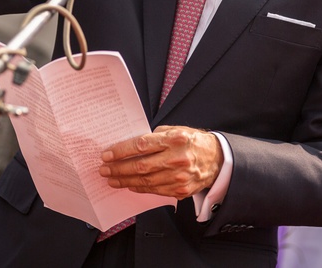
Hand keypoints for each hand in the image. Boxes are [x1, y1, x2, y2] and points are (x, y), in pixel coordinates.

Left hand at [98, 125, 223, 199]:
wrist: (217, 160)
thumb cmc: (194, 142)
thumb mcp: (177, 130)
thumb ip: (156, 136)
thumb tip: (132, 144)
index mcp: (175, 139)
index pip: (141, 145)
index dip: (121, 151)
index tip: (107, 154)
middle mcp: (176, 159)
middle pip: (140, 166)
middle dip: (118, 168)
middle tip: (104, 169)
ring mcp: (179, 177)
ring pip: (145, 181)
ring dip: (124, 181)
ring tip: (111, 179)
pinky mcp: (180, 190)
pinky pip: (154, 190)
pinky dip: (139, 188)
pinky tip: (129, 184)